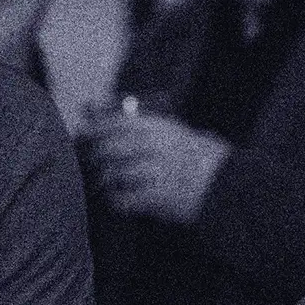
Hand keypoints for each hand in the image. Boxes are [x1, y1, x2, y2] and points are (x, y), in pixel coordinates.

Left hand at [83, 114, 230, 225]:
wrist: (223, 184)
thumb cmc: (189, 155)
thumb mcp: (165, 129)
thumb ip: (126, 119)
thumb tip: (87, 105)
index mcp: (159, 127)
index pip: (114, 124)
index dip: (93, 131)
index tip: (81, 138)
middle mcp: (158, 147)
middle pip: (109, 149)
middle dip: (91, 158)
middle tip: (85, 165)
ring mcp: (159, 172)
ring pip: (113, 174)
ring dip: (100, 181)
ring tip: (98, 184)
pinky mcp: (160, 197)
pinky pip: (124, 198)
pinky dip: (114, 199)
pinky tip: (114, 199)